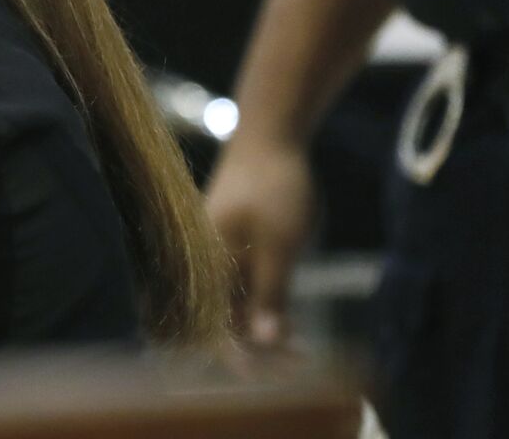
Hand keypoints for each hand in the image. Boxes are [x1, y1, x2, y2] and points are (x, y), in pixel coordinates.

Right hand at [205, 140, 315, 347]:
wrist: (271, 134)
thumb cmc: (275, 184)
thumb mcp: (281, 243)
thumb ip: (271, 294)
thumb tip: (266, 343)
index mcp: (207, 267)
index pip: (216, 331)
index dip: (246, 360)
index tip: (282, 375)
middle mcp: (205, 269)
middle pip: (224, 328)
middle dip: (261, 353)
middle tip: (303, 364)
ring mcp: (219, 262)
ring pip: (236, 314)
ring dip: (265, 337)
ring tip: (303, 353)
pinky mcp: (234, 255)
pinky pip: (243, 297)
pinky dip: (266, 315)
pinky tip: (292, 329)